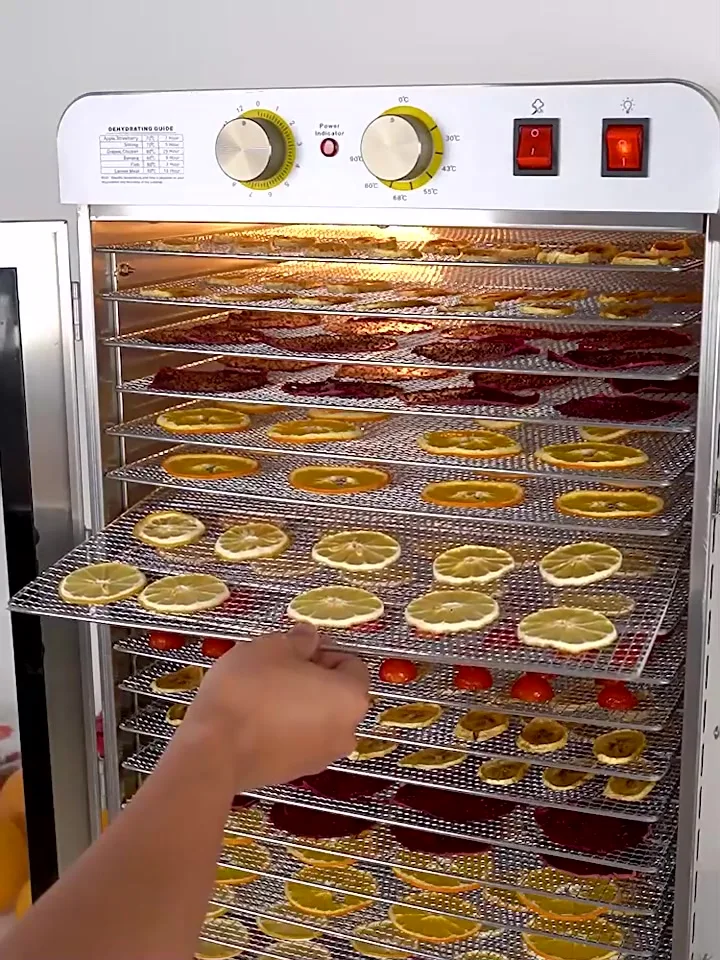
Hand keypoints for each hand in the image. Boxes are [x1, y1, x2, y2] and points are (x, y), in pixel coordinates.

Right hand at [176, 625, 369, 789]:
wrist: (213, 750)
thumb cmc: (249, 691)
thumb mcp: (273, 647)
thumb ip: (299, 640)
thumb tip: (308, 637)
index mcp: (351, 698)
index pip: (351, 663)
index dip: (323, 650)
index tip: (296, 647)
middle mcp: (346, 732)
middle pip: (336, 693)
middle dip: (311, 677)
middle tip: (277, 667)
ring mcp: (321, 758)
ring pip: (316, 718)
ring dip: (296, 702)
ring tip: (261, 692)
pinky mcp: (294, 772)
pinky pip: (298, 739)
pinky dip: (284, 726)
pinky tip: (255, 716)